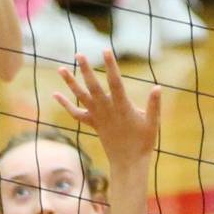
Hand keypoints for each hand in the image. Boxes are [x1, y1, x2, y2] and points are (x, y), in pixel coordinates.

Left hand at [53, 51, 161, 170]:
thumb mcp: (152, 123)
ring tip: (59, 69)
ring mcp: (97, 117)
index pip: (115, 82)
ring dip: (70, 83)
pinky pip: (76, 114)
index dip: (111, 66)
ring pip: (81, 97)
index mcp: (122, 106)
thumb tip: (157, 87)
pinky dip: (65, 104)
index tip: (106, 50)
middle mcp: (107, 110)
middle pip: (93, 86)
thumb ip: (154, 105)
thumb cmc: (143, 142)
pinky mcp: (93, 124)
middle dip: (86, 69)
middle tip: (79, 54)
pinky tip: (55, 94)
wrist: (128, 163)